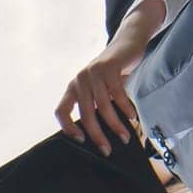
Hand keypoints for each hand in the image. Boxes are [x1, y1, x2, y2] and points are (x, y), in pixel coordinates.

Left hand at [55, 33, 148, 155]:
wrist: (127, 43)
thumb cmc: (114, 73)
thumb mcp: (100, 89)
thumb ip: (97, 106)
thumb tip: (103, 137)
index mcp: (73, 88)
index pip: (61, 111)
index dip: (67, 128)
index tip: (81, 140)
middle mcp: (79, 80)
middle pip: (85, 114)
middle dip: (97, 135)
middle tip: (107, 150)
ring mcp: (93, 72)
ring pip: (102, 106)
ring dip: (115, 124)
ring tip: (124, 136)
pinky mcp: (108, 67)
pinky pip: (117, 93)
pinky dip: (125, 108)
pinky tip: (132, 117)